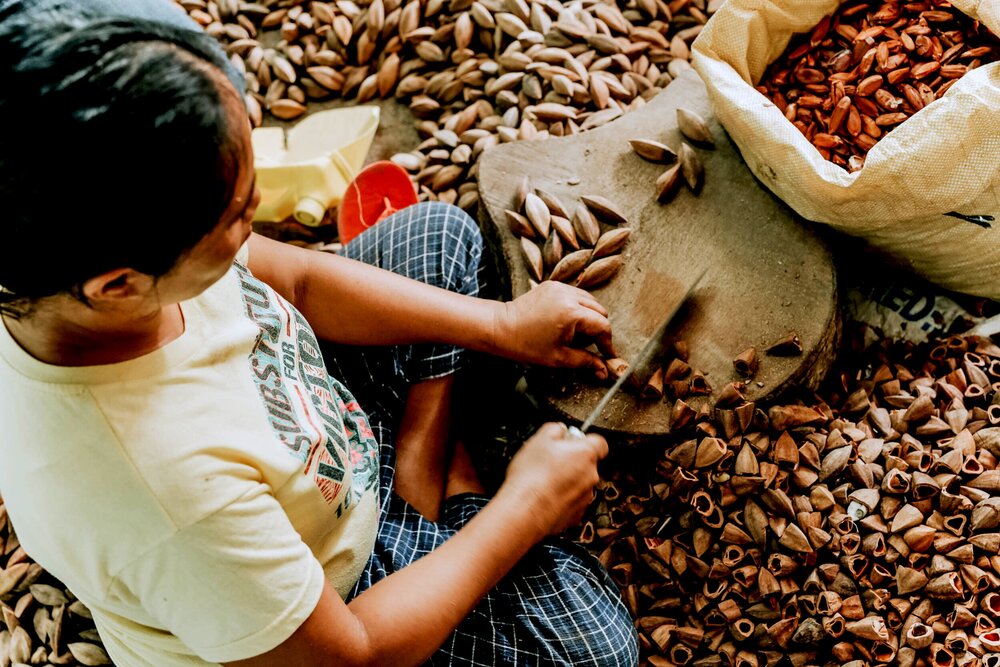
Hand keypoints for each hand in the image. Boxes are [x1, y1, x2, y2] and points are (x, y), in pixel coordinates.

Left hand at [491, 281, 615, 378]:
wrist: (500, 327)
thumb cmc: (526, 345)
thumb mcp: (559, 357)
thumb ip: (585, 361)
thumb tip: (604, 371)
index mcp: (572, 313)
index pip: (603, 326)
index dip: (607, 343)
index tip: (607, 355)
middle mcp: (568, 295)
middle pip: (600, 311)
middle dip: (597, 329)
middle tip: (584, 345)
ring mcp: (560, 287)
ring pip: (590, 301)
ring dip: (589, 317)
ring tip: (572, 334)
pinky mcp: (552, 285)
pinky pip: (575, 295)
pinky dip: (577, 307)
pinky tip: (563, 322)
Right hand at [499, 423, 607, 536]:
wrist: (524, 511)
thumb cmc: (531, 476)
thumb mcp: (538, 439)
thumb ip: (555, 429)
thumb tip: (560, 430)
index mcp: (586, 454)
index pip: (599, 442)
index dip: (583, 440)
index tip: (570, 441)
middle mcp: (591, 476)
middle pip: (587, 463)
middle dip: (571, 461)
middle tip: (549, 461)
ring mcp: (585, 497)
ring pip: (579, 483)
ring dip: (566, 481)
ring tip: (543, 482)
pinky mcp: (576, 515)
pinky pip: (572, 501)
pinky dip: (561, 498)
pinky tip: (544, 496)